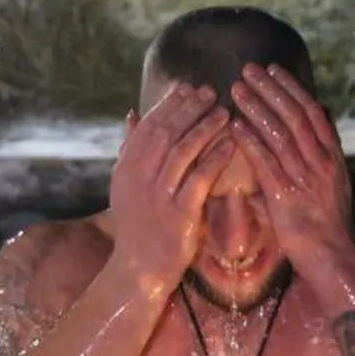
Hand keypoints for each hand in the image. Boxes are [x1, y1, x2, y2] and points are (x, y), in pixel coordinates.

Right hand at [108, 82, 231, 284]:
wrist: (139, 268)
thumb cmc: (137, 225)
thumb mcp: (124, 185)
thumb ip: (129, 149)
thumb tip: (132, 113)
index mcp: (126, 168)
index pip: (148, 126)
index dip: (168, 104)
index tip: (187, 88)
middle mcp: (139, 178)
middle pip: (166, 133)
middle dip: (188, 109)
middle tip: (210, 92)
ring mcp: (158, 196)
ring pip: (182, 151)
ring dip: (204, 128)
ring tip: (223, 112)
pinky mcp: (179, 214)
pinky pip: (200, 179)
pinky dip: (215, 158)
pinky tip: (230, 144)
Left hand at [230, 63, 354, 264]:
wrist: (332, 256)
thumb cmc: (327, 222)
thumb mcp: (334, 179)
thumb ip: (323, 147)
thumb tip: (321, 112)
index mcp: (332, 156)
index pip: (311, 112)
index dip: (291, 88)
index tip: (272, 69)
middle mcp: (321, 162)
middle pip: (295, 115)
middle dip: (270, 90)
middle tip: (248, 69)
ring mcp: (305, 178)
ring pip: (280, 134)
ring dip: (257, 108)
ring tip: (237, 90)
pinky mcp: (286, 197)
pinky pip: (266, 163)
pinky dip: (250, 141)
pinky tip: (234, 126)